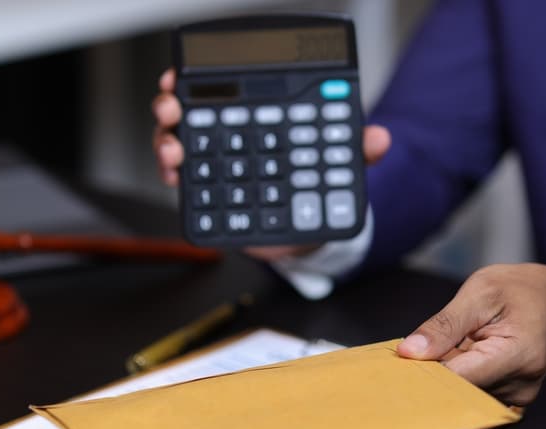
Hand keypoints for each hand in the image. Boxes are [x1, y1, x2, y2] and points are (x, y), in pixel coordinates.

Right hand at [151, 68, 391, 260]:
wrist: (310, 234)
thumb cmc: (317, 190)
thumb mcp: (340, 166)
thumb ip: (357, 151)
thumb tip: (378, 138)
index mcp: (256, 119)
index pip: (223, 90)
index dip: (199, 80)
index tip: (184, 76)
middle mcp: (228, 137)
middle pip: (188, 112)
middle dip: (173, 106)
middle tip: (173, 107)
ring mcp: (215, 166)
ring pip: (177, 144)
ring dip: (167, 142)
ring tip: (174, 150)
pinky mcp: (210, 196)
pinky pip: (183, 183)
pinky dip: (174, 178)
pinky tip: (175, 177)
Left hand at [396, 264, 545, 405]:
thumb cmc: (525, 291)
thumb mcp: (482, 291)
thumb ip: (445, 324)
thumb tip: (410, 352)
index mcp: (517, 355)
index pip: (457, 380)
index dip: (424, 374)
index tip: (398, 367)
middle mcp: (520, 386)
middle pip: (458, 393)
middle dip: (431, 375)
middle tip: (413, 354)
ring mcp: (517, 398)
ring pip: (462, 395)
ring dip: (446, 375)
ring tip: (448, 347)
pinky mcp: (510, 400)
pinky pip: (472, 394)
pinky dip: (459, 378)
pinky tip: (458, 359)